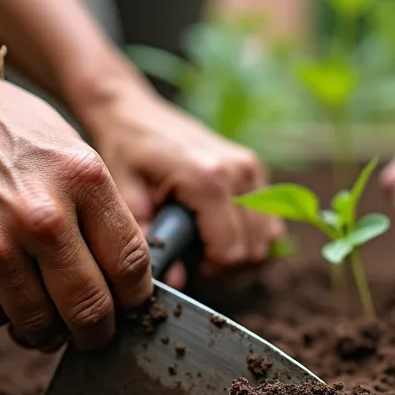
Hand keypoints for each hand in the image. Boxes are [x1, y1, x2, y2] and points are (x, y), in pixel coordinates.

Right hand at [0, 62, 151, 351]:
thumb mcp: (68, 149)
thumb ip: (98, 209)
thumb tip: (123, 277)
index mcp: (84, 180)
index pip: (131, 266)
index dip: (135, 298)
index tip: (128, 305)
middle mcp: (43, 216)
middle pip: (90, 309)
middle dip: (97, 331)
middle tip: (93, 332)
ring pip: (39, 325)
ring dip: (46, 331)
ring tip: (44, 314)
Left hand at [83, 88, 282, 284]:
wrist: (132, 111)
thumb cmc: (125, 153)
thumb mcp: (125, 197)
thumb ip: (149, 241)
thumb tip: (176, 282)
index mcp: (209, 179)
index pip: (232, 253)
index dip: (209, 270)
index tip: (185, 261)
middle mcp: (240, 171)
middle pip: (254, 249)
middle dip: (225, 263)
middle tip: (192, 252)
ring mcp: (252, 167)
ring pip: (269, 237)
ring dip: (241, 248)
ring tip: (205, 239)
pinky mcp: (255, 167)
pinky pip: (270, 219)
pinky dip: (250, 231)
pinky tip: (219, 224)